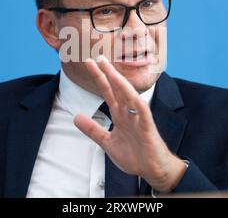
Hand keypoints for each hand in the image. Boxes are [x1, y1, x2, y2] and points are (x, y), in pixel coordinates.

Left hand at [73, 55, 186, 191]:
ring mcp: (139, 119)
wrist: (152, 170)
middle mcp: (129, 113)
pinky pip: (143, 113)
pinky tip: (132, 95)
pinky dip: (138, 104)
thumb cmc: (134, 155)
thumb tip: (75, 117)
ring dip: (120, 82)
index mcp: (120, 115)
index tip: (90, 64)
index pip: (108, 92)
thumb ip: (93, 129)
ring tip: (111, 70)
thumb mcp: (107, 142)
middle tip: (98, 58)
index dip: (99, 78)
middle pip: (117, 89)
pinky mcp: (148, 128)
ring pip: (129, 96)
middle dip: (108, 73)